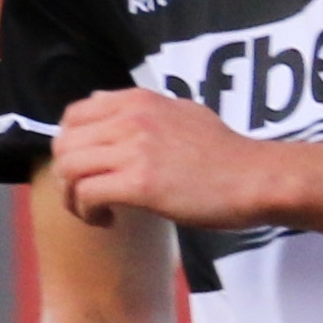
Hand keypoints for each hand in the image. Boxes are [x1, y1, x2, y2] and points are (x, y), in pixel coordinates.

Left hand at [49, 86, 288, 231]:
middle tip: (85, 196)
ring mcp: (134, 150)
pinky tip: (109, 220)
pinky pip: (88, 194)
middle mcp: (130, 119)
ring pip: (69, 169)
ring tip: (94, 211)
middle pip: (65, 144)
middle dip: (66, 176)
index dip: (70, 145)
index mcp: (138, 101)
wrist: (257, 178)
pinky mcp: (139, 183)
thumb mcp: (184, 112)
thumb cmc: (227, 154)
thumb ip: (144, 110)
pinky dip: (88, 211)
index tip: (86, 167)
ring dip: (72, 197)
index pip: (74, 114)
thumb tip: (106, 103)